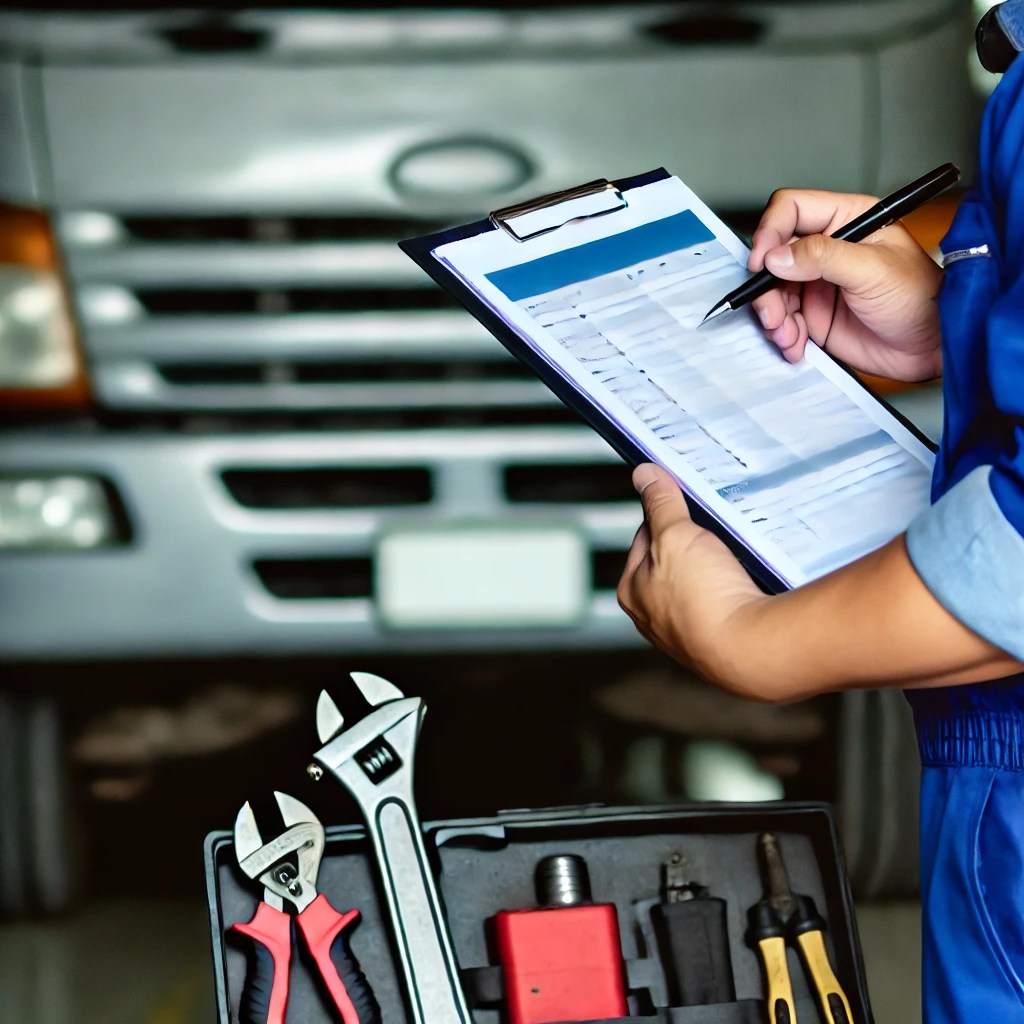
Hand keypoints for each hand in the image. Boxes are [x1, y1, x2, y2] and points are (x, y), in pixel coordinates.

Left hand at [617, 463, 771, 696]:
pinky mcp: (722, 643)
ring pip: (704, 584)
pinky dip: (738, 589)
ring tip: (737, 553)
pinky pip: (728, 604)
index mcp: (632, 590)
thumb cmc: (702, 597)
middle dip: (695, 542)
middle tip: (717, 527)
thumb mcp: (675, 534)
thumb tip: (643, 474)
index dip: (665, 514)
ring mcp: (690, 633)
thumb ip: (661, 504)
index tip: (686, 500)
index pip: (645, 537)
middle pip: (675, 561)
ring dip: (719, 567)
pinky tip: (752, 581)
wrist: (750, 651)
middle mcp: (655, 616)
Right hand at [748, 189, 943, 380]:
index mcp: (846, 220)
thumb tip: (778, 255)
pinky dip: (783, 334)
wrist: (928, 347)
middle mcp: (825, 248)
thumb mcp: (872, 269)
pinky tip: (797, 344)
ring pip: (771, 290)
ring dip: (773, 316)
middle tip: (773, 312)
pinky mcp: (813, 314)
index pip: (791, 209)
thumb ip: (823, 257)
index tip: (762, 262)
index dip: (770, 232)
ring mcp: (816, 282)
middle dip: (767, 287)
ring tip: (788, 334)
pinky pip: (782, 320)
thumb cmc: (919, 298)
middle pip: (773, 255)